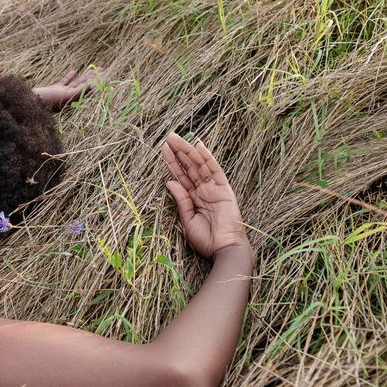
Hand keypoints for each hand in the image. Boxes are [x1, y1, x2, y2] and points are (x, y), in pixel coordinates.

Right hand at [33, 67, 97, 111]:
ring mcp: (62, 93)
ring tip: (92, 69)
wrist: (30, 103)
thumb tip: (96, 86)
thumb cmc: (48, 100)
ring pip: (76, 83)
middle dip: (94, 77)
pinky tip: (74, 71)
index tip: (106, 74)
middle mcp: (70, 96)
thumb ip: (81, 91)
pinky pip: (64, 82)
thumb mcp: (66, 96)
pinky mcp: (54, 90)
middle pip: (85, 85)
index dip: (99, 81)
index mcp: (75, 98)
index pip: (90, 88)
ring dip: (85, 76)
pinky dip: (70, 77)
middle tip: (102, 69)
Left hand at [161, 133, 248, 259]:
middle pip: (188, 167)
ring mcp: (214, 188)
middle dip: (178, 152)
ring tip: (176, 139)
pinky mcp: (224, 189)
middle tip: (168, 137)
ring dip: (188, 151)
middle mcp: (203, 190)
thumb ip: (180, 200)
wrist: (223, 249)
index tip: (163, 149)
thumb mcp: (187, 220)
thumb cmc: (206, 240)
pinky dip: (207, 158)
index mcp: (193, 198)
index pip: (180, 176)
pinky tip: (199, 146)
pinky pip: (215, 170)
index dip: (172, 163)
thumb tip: (169, 182)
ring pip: (199, 165)